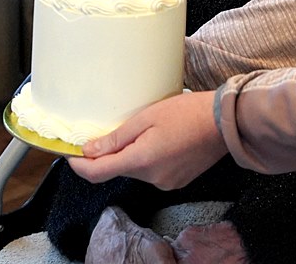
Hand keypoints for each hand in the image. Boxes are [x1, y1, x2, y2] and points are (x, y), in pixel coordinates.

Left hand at [68, 91, 229, 190]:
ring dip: (134, 155)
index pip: (98, 173)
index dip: (80, 165)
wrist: (224, 122)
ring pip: (137, 171)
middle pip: (119, 169)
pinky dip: (150, 159)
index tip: (71, 155)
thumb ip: (116, 138)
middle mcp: (152, 178)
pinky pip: (154, 172)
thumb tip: (90, 150)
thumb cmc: (188, 113)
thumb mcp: (146, 117)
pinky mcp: (177, 181)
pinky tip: (163, 141)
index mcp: (141, 161)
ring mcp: (166, 182)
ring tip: (149, 131)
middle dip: (113, 154)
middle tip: (116, 129)